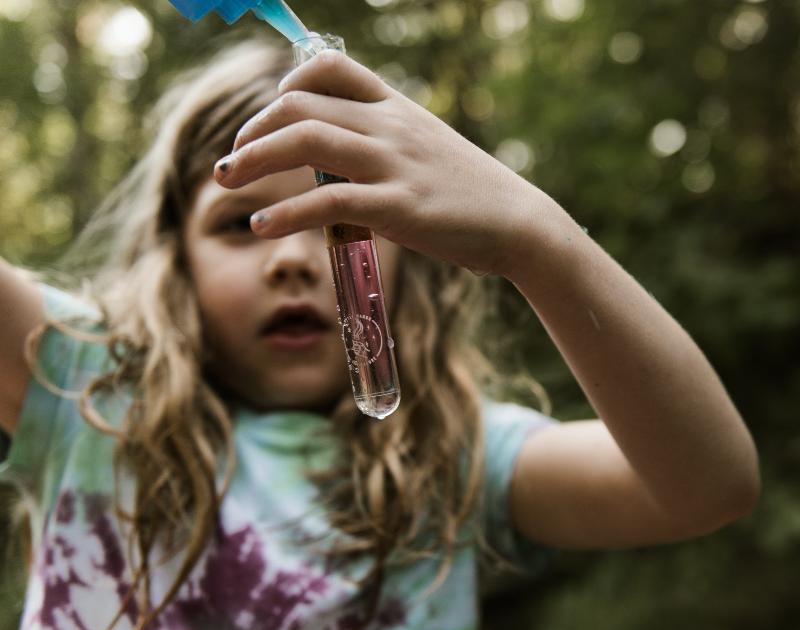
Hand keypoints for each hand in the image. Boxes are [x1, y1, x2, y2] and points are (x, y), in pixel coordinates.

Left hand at [214, 50, 547, 277]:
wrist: (517, 223)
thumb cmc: (471, 194)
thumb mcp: (428, 151)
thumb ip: (385, 144)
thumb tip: (339, 160)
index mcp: (397, 107)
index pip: (330, 67)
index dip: (287, 83)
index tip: (269, 115)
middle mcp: (390, 125)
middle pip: (302, 104)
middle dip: (253, 130)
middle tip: (229, 161)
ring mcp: (393, 163)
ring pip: (306, 140)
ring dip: (253, 160)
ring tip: (224, 180)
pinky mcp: (398, 206)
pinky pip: (329, 198)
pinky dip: (286, 210)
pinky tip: (263, 225)